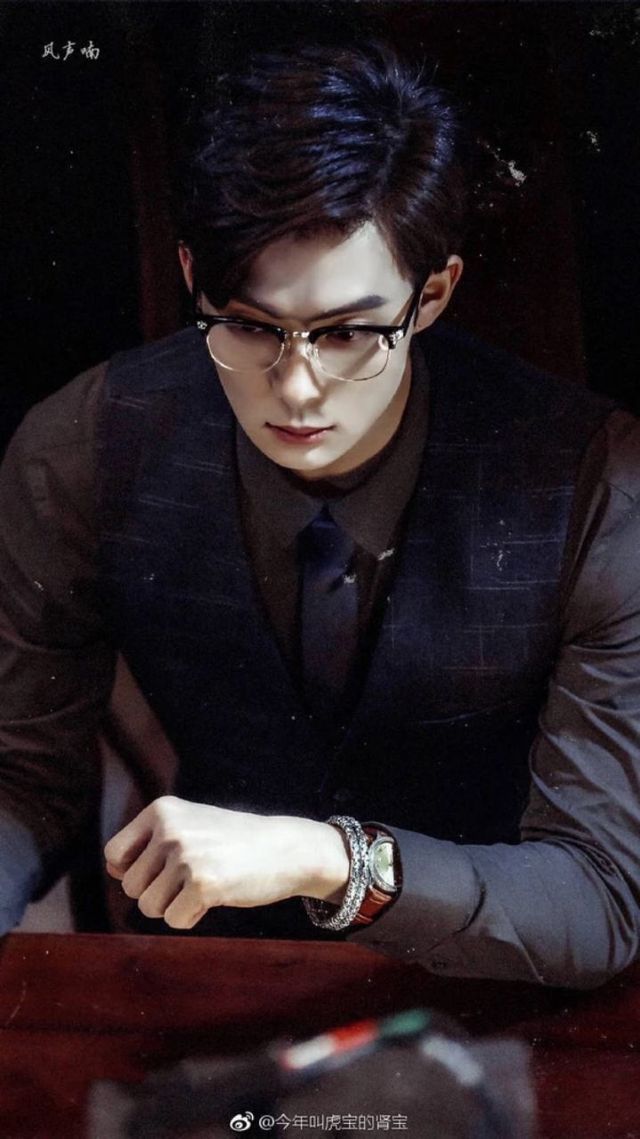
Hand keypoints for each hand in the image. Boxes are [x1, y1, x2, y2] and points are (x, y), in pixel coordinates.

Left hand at [104, 796, 350, 929]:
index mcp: (162, 810)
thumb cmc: (233, 842)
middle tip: (190, 879)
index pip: (114, 854)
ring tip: (202, 887)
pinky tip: (213, 899)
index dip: (132, 872)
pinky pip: (173, 921)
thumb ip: (149, 846)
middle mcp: (170, 829)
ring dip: (172, 907)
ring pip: (148, 907)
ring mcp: (187, 856)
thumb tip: (112, 870)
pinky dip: (190, 918)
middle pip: (131, 886)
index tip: (161, 871)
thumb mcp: (190, 828)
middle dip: (156, 893)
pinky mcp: (203, 885)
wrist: (286, 848)